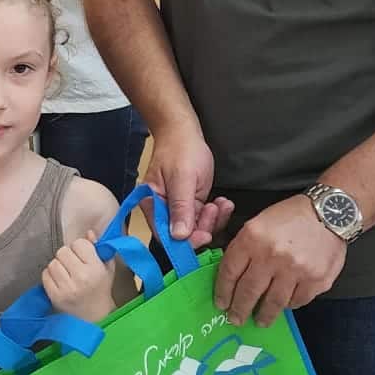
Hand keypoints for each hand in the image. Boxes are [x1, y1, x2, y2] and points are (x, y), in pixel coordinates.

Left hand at [42, 231, 115, 322]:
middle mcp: (81, 277)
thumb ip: (99, 248)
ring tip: (66, 273)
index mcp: (95, 268)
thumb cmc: (101, 290)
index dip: (79, 247)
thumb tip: (88, 232)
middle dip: (67, 255)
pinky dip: (50, 276)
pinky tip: (59, 281)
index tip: (82, 255)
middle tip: (72, 264)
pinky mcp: (55, 296)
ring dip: (58, 265)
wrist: (94, 319)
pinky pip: (45, 275)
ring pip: (53, 263)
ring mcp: (66, 288)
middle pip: (62, 251)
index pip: (79, 243)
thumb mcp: (107, 268)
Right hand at [142, 129, 232, 249]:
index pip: (166, 235)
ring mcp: (178, 208)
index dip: (185, 241)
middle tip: (214, 211)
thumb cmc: (180, 150)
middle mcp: (163, 210)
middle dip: (203, 226)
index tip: (205, 235)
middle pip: (183, 234)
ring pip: (197, 227)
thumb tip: (178, 236)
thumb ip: (181, 207)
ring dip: (213, 219)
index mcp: (152, 205)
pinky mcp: (191, 204)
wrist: (184, 132)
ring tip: (221, 203)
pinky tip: (222, 202)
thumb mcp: (182, 178)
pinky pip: (204, 217)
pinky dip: (216, 213)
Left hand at [216, 195, 346, 327]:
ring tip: (260, 320)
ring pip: (273, 302)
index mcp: (253, 238)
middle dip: (239, 309)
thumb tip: (233, 278)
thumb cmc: (291, 217)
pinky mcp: (316, 280)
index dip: (223, 292)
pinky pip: (297, 301)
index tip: (221, 303)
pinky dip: (289, 305)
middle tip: (235, 319)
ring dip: (264, 315)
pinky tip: (284, 304)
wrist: (330, 212)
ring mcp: (295, 270)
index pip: (230, 272)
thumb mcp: (259, 223)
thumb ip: (245, 249)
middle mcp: (272, 255)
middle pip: (249, 292)